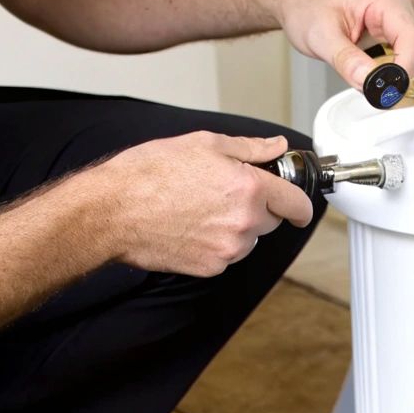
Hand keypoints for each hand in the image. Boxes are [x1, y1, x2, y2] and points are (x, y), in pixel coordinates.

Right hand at [101, 132, 313, 277]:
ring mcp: (228, 249)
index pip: (297, 204)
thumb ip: (250, 148)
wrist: (113, 210)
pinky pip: (226, 254)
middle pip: (271, 220)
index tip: (298, 207)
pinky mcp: (210, 267)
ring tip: (199, 208)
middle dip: (257, 207)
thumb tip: (276, 147)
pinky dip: (216, 243)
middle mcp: (244, 223)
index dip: (300, 205)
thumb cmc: (150, 173)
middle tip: (223, 192)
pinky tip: (190, 225)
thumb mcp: (204, 145)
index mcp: (249, 189)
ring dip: (236, 226)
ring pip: (248, 239)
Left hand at [273, 0, 413, 89]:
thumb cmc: (308, 2)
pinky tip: (380, 67)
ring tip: (372, 70)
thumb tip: (370, 82)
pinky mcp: (400, 26)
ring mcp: (404, 14)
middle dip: (401, 72)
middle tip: (374, 84)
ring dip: (402, 68)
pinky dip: (402, 64)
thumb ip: (347, 61)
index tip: (388, 91)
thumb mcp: (321, 36)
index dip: (405, 70)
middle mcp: (402, 3)